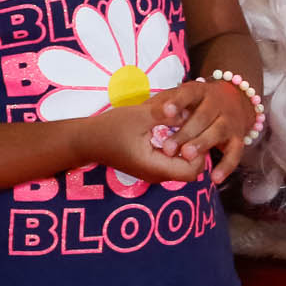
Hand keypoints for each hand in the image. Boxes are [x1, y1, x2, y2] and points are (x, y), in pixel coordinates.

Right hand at [86, 99, 207, 185]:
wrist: (86, 140)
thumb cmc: (111, 128)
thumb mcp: (139, 115)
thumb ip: (165, 113)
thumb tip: (188, 110)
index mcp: (155, 166)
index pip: (193, 170)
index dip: (199, 151)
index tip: (194, 131)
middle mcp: (157, 174)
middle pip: (191, 169)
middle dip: (196, 149)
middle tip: (193, 127)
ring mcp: (154, 172)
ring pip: (183, 165)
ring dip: (187, 148)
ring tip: (185, 126)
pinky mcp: (150, 166)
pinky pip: (173, 161)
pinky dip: (177, 148)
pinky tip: (173, 130)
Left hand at [153, 78, 258, 183]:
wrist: (238, 101)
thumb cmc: (198, 102)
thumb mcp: (182, 96)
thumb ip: (164, 103)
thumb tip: (147, 113)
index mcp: (200, 91)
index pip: (188, 94)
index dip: (177, 102)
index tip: (165, 112)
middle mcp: (217, 104)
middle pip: (203, 116)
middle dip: (185, 132)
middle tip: (167, 148)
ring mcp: (229, 121)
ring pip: (218, 132)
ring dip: (202, 144)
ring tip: (186, 156)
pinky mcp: (238, 139)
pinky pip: (235, 153)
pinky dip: (226, 166)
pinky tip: (215, 178)